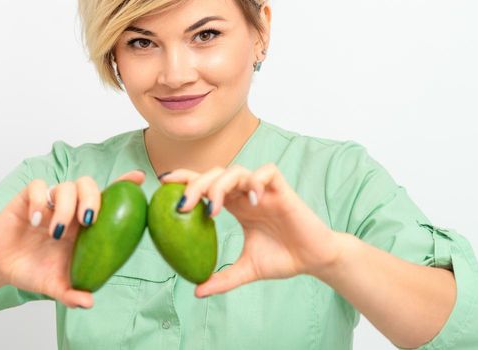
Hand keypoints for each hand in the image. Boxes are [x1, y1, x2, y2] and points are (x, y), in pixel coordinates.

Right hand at [0, 170, 145, 308]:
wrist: (0, 267)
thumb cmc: (34, 271)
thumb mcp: (55, 286)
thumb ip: (71, 294)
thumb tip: (89, 302)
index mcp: (84, 225)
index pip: (107, 198)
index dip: (123, 185)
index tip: (139, 180)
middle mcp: (70, 208)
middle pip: (88, 185)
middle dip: (92, 197)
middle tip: (88, 221)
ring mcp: (50, 202)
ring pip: (66, 186)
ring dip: (65, 207)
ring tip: (56, 232)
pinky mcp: (27, 199)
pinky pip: (38, 187)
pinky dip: (40, 202)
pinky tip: (36, 221)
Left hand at [160, 164, 340, 297]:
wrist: (313, 260)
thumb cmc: (283, 259)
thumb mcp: (247, 270)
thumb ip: (223, 279)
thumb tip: (197, 291)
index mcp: (236, 206)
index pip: (207, 184)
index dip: (186, 179)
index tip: (163, 183)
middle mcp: (247, 194)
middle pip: (216, 173)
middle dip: (197, 183)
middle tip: (183, 204)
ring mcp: (264, 190)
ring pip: (237, 170)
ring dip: (220, 185)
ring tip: (213, 209)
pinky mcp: (283, 190)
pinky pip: (266, 172)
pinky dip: (255, 181)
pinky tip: (249, 201)